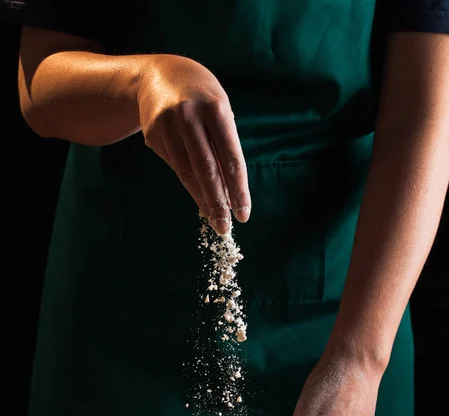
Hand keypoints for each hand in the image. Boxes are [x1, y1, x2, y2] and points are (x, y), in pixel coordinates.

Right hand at [137, 55, 250, 233]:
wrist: (158, 75)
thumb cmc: (201, 97)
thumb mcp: (219, 109)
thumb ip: (225, 144)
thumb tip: (230, 191)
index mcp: (215, 108)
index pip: (231, 157)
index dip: (238, 189)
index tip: (243, 214)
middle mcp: (189, 115)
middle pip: (207, 169)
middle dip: (218, 202)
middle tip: (224, 228)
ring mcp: (166, 125)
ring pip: (187, 173)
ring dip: (201, 199)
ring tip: (213, 219)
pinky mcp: (152, 135)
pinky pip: (174, 165)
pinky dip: (188, 184)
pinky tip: (198, 196)